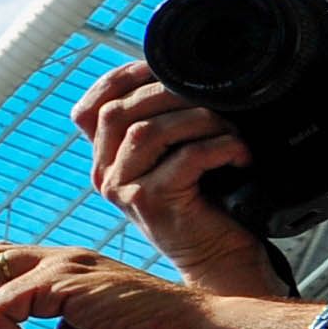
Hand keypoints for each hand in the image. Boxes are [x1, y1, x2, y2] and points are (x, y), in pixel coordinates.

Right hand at [72, 63, 267, 287]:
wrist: (218, 260)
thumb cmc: (206, 206)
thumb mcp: (173, 160)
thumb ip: (163, 127)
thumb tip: (181, 76)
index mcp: (105, 160)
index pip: (88, 109)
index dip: (119, 80)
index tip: (161, 69)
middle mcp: (105, 174)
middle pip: (117, 112)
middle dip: (168, 93)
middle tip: (212, 97)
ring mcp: (124, 190)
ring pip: (147, 132)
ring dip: (198, 120)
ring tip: (230, 129)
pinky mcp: (152, 204)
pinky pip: (185, 158)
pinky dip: (220, 147)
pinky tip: (240, 155)